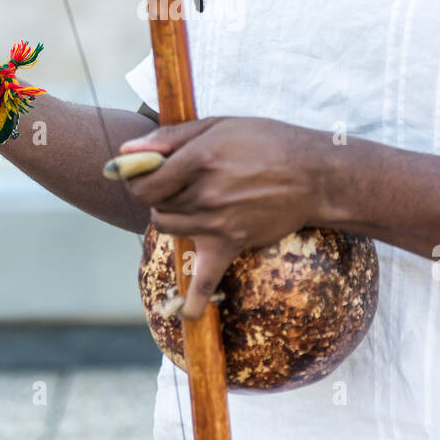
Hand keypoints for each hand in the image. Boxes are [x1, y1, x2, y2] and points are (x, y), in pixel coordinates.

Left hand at [117, 116, 330, 319]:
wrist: (313, 174)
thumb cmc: (266, 141)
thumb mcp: (217, 125)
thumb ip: (169, 137)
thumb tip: (125, 151)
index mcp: (198, 160)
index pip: (143, 182)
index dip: (138, 176)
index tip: (148, 171)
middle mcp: (203, 193)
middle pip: (154, 205)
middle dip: (158, 193)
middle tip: (177, 183)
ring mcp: (217, 222)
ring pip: (168, 228)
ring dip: (170, 217)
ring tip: (190, 205)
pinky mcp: (232, 244)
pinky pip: (206, 282)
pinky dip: (193, 301)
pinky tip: (185, 314)